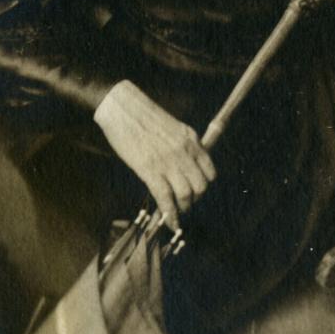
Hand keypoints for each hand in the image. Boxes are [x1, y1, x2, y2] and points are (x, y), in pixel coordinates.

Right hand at [94, 80, 215, 231]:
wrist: (124, 110)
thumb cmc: (145, 117)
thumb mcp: (174, 128)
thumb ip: (184, 146)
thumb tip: (187, 166)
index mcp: (192, 139)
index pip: (210, 171)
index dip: (204, 186)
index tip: (197, 192)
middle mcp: (184, 151)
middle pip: (200, 186)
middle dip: (194, 200)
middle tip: (185, 204)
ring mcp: (168, 161)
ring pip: (186, 195)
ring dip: (182, 209)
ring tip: (177, 213)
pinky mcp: (150, 170)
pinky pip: (165, 198)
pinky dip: (170, 214)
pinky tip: (169, 222)